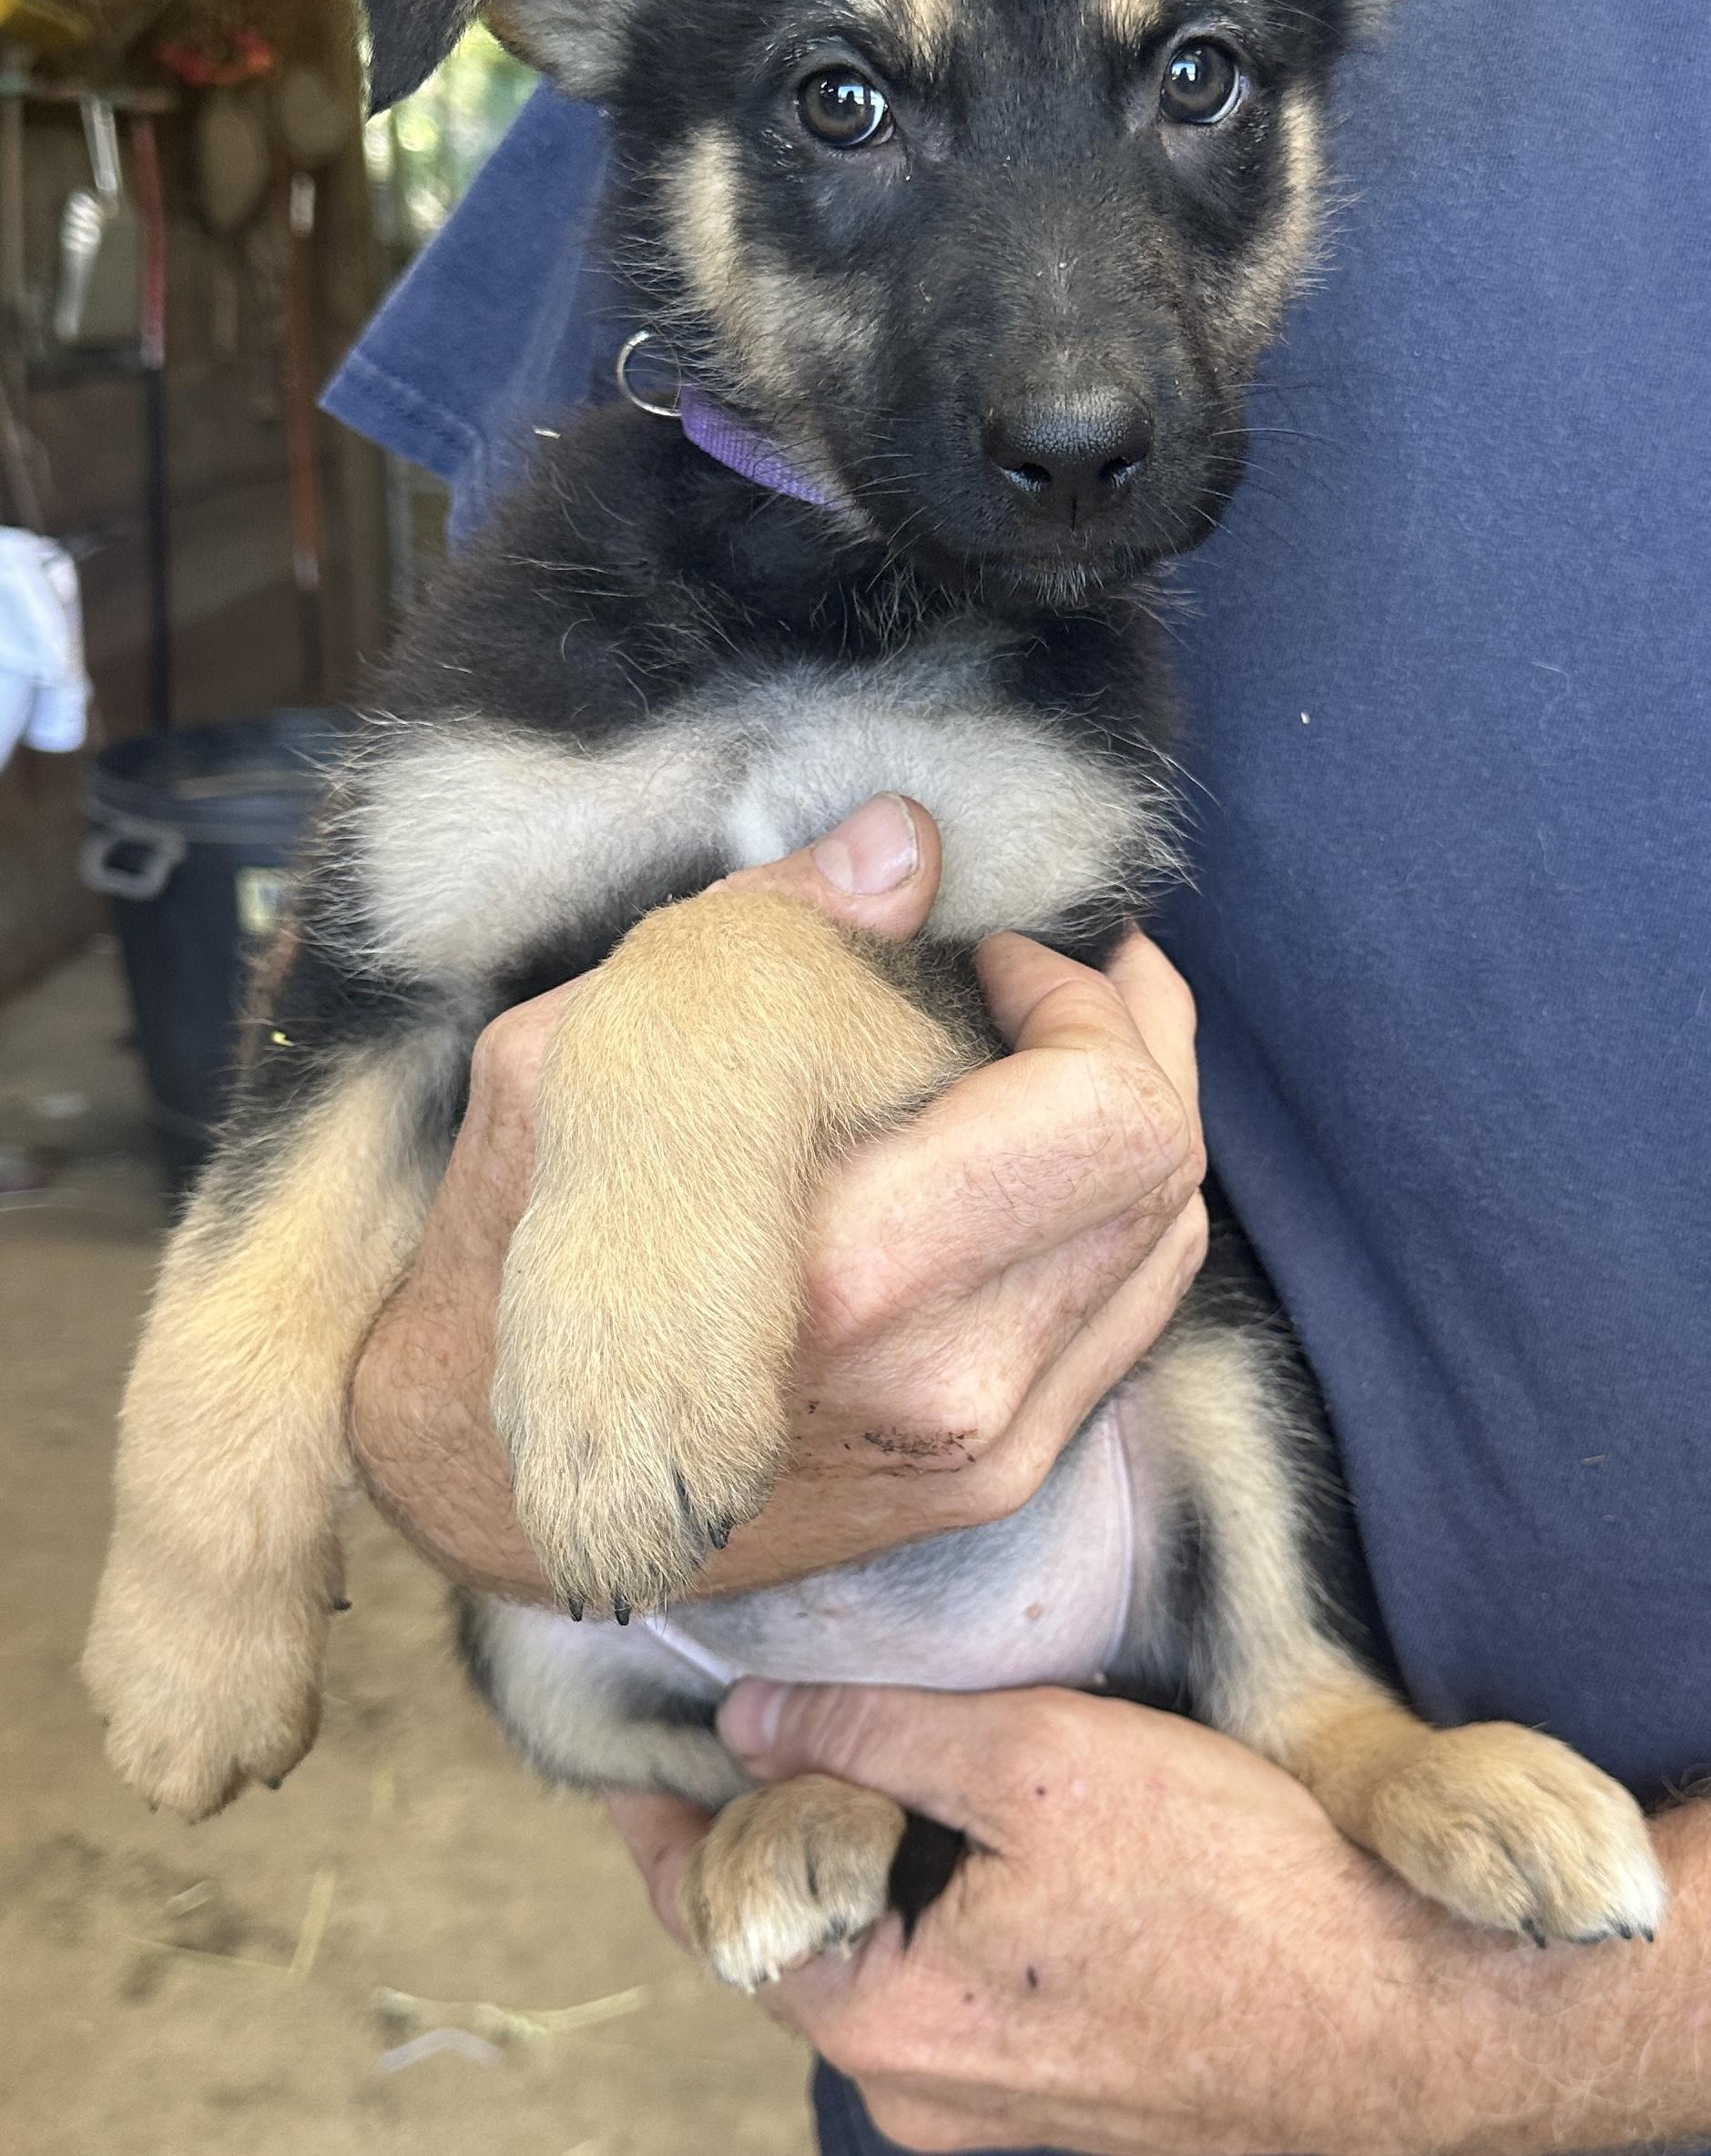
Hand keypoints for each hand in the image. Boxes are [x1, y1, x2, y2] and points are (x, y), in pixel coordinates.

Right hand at [348, 793, 1206, 1598]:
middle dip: (1132, 1035)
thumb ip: (761, 935)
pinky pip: (1126, 1315)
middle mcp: (950, 1382)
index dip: (1076, 995)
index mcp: (852, 1273)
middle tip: (1046, 970)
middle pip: (1164, 1167)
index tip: (983, 949)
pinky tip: (1032, 1153)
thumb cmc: (515, 1249)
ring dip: (1129, 1116)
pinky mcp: (989, 1483)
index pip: (1104, 1107)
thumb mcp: (580, 1055)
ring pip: (1161, 1238)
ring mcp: (982, 1450)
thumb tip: (905, 845)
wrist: (490, 1491)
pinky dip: (1109, 1212)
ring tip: (1051, 1038)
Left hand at [612, 1680, 1710, 2155]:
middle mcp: (923, 2093)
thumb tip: (746, 1720)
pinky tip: (980, 1837)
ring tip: (870, 1757)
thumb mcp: (1047, 1765)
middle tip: (757, 1720)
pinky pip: (958, 1993)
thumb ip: (881, 1732)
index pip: (714, 1912)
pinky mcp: (1076, 2105)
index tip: (629, 1748)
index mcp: (886, 2018)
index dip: (664, 1821)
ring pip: (881, 1962)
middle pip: (795, 1939)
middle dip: (773, 1830)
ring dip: (865, 1865)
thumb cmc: (1243, 1894)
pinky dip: (938, 1907)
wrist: (1423, 2029)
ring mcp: (1002, 2115)